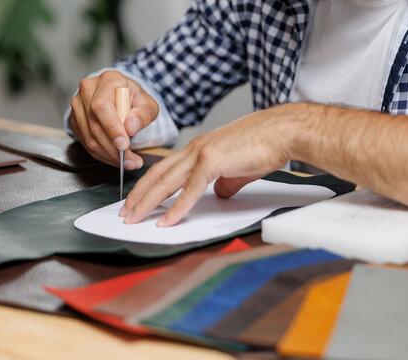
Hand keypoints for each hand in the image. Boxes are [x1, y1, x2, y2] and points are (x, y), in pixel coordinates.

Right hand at [69, 70, 158, 168]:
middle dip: (114, 148)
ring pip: (89, 137)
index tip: (124, 145)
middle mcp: (88, 89)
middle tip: (132, 161)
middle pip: (95, 125)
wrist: (122, 97)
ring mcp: (78, 105)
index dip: (112, 128)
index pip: (101, 106)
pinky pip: (86, 142)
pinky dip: (103, 154)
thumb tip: (130, 127)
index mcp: (108, 80)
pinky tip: (116, 158)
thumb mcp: (148, 104)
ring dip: (109, 155)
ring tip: (129, 163)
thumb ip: (144, 114)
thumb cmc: (135, 99)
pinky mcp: (75, 120)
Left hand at [120, 104, 297, 226]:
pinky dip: (176, 207)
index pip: (165, 168)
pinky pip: (190, 190)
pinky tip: (166, 220)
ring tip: (134, 219)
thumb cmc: (265, 145)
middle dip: (138, 196)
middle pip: (157, 174)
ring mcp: (202, 153)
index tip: (138, 200)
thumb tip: (219, 195)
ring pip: (166, 182)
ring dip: (147, 202)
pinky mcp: (213, 161)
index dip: (148, 185)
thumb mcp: (238, 168)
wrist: (282, 133)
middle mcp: (195, 148)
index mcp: (199, 147)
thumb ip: (225, 182)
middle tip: (125, 214)